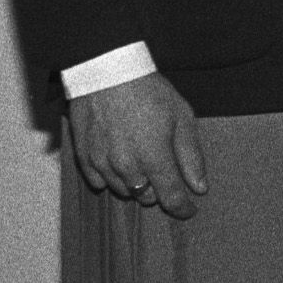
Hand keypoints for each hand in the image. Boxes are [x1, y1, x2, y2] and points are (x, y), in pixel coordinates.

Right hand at [68, 71, 206, 219]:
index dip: (183, 208)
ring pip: (123, 191)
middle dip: (160, 190)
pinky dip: (111, 178)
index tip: (189, 209)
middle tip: (165, 169)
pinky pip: (99, 182)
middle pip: (147, 197)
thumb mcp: (182, 118)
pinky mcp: (83, 157)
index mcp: (154, 158)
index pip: (171, 198)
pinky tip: (120, 161)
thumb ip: (191, 156)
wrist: (107, 72)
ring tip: (142, 160)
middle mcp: (126, 167)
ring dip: (136, 184)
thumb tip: (199, 187)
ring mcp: (102, 163)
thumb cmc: (149, 91)